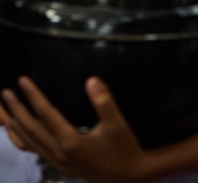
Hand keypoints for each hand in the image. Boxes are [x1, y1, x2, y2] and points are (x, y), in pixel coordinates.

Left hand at [1, 76, 151, 182]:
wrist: (129, 176)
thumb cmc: (124, 148)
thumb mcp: (117, 124)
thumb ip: (104, 102)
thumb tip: (92, 80)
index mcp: (70, 142)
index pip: (46, 114)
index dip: (34, 96)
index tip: (23, 81)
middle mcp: (59, 153)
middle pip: (31, 129)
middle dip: (17, 110)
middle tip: (6, 93)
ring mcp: (58, 162)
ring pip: (30, 143)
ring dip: (17, 126)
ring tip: (7, 112)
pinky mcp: (61, 167)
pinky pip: (36, 152)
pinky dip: (24, 142)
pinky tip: (22, 136)